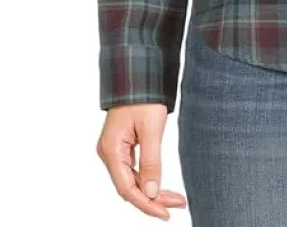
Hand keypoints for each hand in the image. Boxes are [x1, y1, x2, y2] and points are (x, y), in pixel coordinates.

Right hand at [96, 103, 187, 219]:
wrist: (139, 74)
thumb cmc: (144, 96)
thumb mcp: (151, 128)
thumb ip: (151, 161)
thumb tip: (151, 192)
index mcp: (111, 150)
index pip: (127, 189)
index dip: (146, 204)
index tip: (166, 213)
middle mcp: (108, 153)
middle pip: (129, 187)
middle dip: (152, 199)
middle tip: (177, 204)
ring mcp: (114, 150)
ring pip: (132, 180)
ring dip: (151, 191)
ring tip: (174, 198)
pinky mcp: (121, 146)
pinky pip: (133, 170)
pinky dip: (147, 179)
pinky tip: (160, 185)